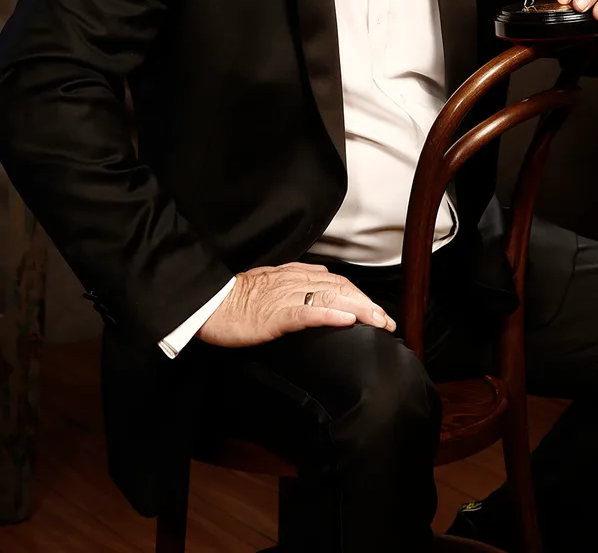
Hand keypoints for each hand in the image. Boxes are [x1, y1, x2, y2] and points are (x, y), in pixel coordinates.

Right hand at [196, 262, 396, 346]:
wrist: (209, 303)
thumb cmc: (235, 298)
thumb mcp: (271, 283)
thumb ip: (297, 281)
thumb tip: (323, 280)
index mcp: (295, 275)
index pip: (338, 282)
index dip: (361, 295)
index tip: (378, 312)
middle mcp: (296, 281)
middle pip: (341, 289)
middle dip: (368, 305)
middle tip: (388, 322)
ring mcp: (287, 296)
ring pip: (331, 298)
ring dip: (359, 309)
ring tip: (378, 321)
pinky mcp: (276, 314)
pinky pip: (307, 312)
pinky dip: (330, 314)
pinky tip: (346, 319)